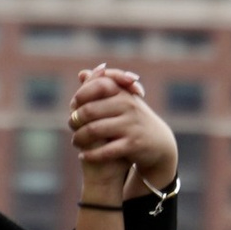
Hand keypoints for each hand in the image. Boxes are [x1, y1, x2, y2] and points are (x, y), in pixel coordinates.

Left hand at [67, 63, 178, 198]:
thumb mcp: (123, 100)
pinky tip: (83, 156)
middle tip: (71, 125)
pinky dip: (90, 155)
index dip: (81, 96)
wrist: (159, 143)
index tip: (73, 107)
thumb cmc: (134, 119)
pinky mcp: (133, 145)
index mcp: (124, 94)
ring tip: (75, 141)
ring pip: (94, 130)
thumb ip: (103, 86)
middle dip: (75, 119)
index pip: (97, 86)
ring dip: (79, 138)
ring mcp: (131, 125)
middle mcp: (129, 106)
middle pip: (90, 110)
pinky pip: (105, 151)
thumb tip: (82, 73)